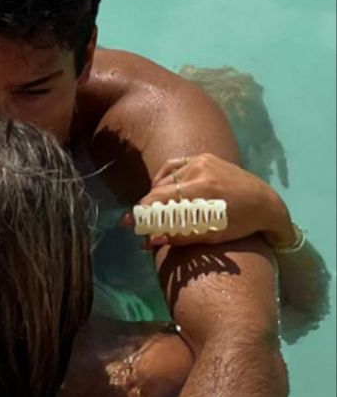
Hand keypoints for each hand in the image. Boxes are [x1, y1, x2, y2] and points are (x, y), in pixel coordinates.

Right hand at [122, 152, 289, 248]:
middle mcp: (200, 171)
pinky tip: (159, 189)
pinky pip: (174, 165)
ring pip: (165, 178)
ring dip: (155, 194)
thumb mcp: (212, 235)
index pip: (162, 200)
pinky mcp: (204, 157)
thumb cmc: (242, 224)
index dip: (143, 213)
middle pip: (161, 189)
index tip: (130, 224)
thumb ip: (180, 235)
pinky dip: (164, 177)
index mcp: (203, 190)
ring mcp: (202, 161)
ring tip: (150, 210)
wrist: (265, 203)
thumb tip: (151, 240)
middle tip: (133, 221)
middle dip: (145, 206)